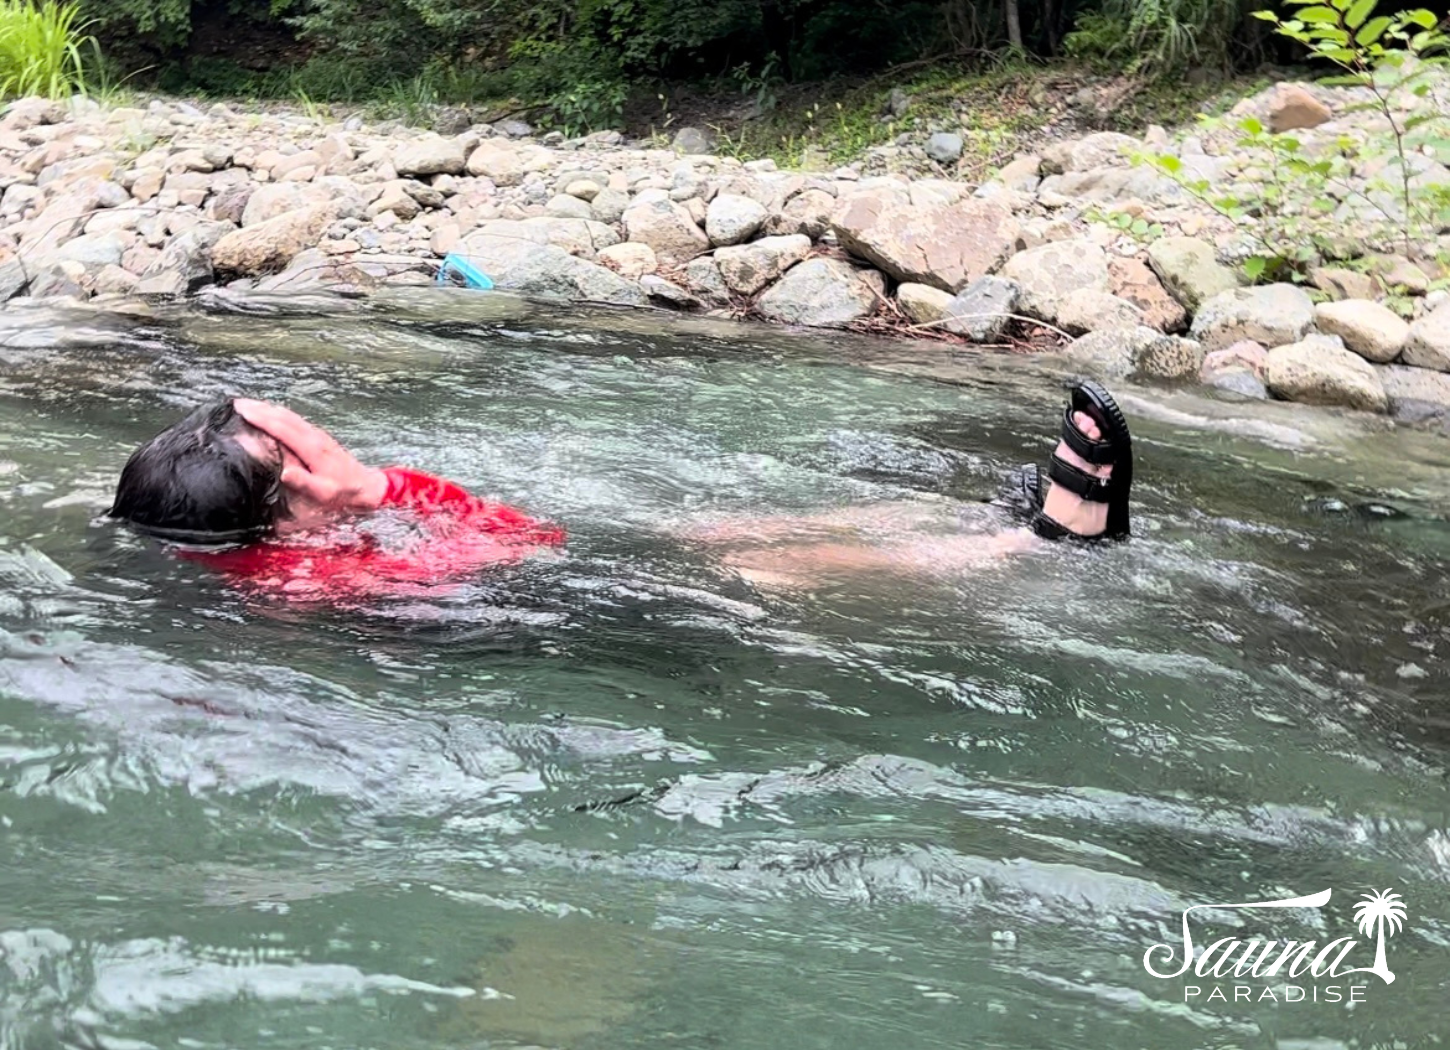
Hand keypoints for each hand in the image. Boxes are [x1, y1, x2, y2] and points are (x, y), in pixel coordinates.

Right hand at [233, 399, 387, 518]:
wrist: (368, 486)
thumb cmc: (344, 492)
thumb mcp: (324, 493)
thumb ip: (304, 482)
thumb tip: (284, 472)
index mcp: (312, 448)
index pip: (283, 428)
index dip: (262, 418)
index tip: (242, 410)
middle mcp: (314, 437)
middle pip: (284, 416)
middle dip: (260, 408)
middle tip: (236, 403)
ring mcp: (317, 435)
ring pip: (289, 416)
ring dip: (268, 408)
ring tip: (248, 404)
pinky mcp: (319, 437)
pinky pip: (294, 420)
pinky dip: (279, 414)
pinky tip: (270, 414)